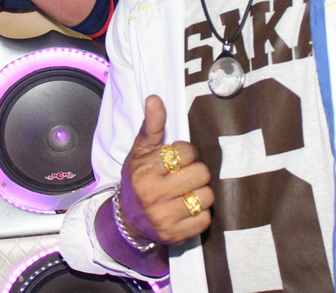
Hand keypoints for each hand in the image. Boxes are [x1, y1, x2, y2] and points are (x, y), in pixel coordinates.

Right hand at [119, 95, 212, 243]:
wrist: (128, 219)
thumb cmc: (139, 179)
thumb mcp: (140, 151)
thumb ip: (151, 125)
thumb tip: (154, 98)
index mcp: (145, 171)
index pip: (186, 152)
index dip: (186, 152)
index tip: (176, 159)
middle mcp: (153, 195)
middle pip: (201, 173)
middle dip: (196, 172)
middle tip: (184, 175)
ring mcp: (164, 217)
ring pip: (206, 197)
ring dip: (200, 193)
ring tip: (186, 192)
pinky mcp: (175, 235)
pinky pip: (205, 220)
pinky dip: (200, 214)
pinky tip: (186, 209)